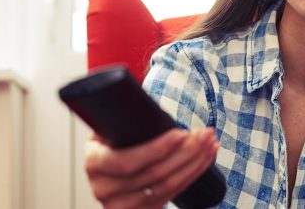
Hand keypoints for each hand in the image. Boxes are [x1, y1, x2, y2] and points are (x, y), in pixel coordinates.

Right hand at [84, 128, 218, 208]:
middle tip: (205, 134)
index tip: (181, 134)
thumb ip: (126, 120)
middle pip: (154, 174)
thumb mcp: (112, 128)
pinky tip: (205, 159)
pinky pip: (172, 194)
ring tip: (210, 143)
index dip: (158, 149)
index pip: (127, 161)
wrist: (112, 166)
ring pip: (167, 186)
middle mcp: (104, 188)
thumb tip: (152, 105)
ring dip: (195, 163)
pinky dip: (192, 174)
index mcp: (94, 162)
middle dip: (186, 152)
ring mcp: (122, 204)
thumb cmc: (116, 140)